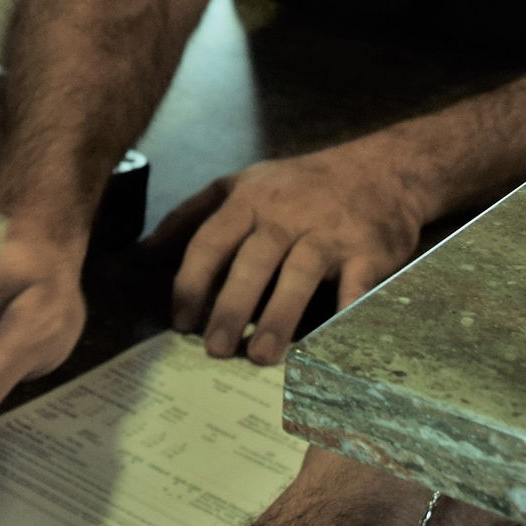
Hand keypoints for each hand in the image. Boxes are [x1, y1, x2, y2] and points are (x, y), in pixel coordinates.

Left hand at [158, 137, 427, 365]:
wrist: (383, 169)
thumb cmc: (300, 185)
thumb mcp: (240, 184)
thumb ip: (190, 216)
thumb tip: (142, 253)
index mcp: (249, 199)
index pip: (210, 242)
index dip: (192, 282)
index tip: (180, 321)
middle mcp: (286, 213)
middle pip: (252, 262)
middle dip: (230, 307)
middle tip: (214, 349)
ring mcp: (328, 231)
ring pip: (299, 275)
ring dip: (279, 317)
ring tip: (261, 356)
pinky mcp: (368, 250)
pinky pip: (355, 288)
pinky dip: (343, 317)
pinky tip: (328, 348)